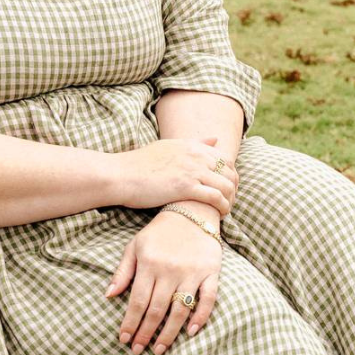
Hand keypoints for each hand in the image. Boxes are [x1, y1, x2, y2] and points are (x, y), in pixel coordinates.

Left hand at [105, 209, 223, 354]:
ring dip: (169, 333)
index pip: (137, 302)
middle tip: (138, 351)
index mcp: (149, 264)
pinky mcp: (211, 272)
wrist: (192, 210)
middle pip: (156, 310)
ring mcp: (192, 273)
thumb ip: (122, 271)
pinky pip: (208, 299)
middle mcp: (170, 270)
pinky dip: (201, 316)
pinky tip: (191, 332)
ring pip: (180, 310)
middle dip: (145, 334)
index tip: (124, 340)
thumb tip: (109, 296)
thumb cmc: (159, 232)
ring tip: (160, 349)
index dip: (130, 323)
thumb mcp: (135, 246)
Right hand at [113, 136, 237, 215]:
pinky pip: (215, 197)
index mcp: (192, 145)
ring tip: (223, 211)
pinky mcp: (186, 187)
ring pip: (226, 186)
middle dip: (233, 189)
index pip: (226, 159)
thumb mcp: (169, 146)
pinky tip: (218, 215)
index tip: (225, 189)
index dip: (230, 176)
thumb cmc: (140, 164)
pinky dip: (222, 207)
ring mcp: (192, 170)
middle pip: (230, 173)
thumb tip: (215, 138)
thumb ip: (194, 143)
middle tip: (227, 203)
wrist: (121, 175)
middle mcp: (195, 155)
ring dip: (230, 201)